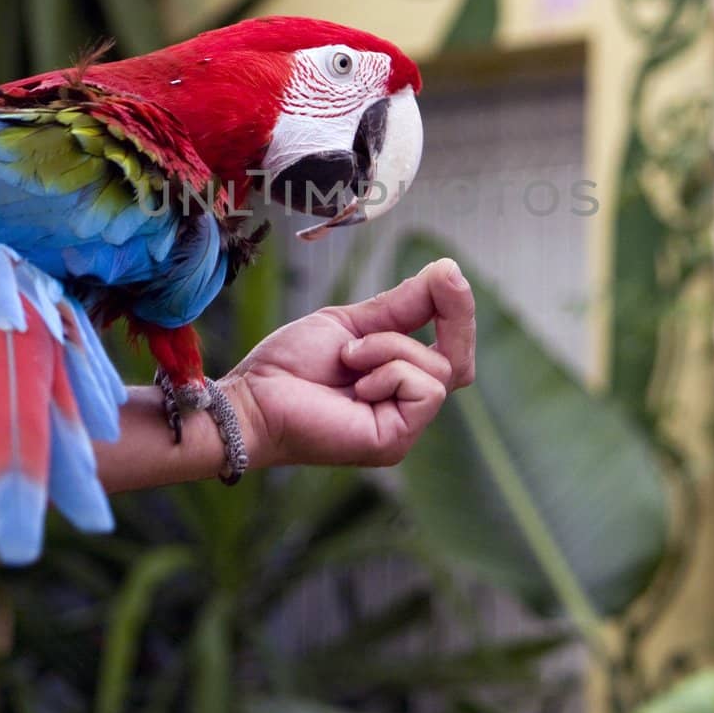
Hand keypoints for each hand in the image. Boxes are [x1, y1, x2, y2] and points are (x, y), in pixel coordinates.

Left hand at [223, 258, 476, 468]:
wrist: (253, 395)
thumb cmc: (292, 364)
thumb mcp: (354, 323)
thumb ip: (403, 306)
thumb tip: (450, 272)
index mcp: (397, 380)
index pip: (451, 348)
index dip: (458, 309)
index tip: (447, 272)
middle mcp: (405, 406)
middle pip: (460, 360)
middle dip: (456, 315)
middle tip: (442, 278)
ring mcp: (403, 427)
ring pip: (440, 369)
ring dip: (392, 346)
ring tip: (349, 355)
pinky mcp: (395, 441)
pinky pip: (427, 389)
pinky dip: (391, 370)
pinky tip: (356, 381)